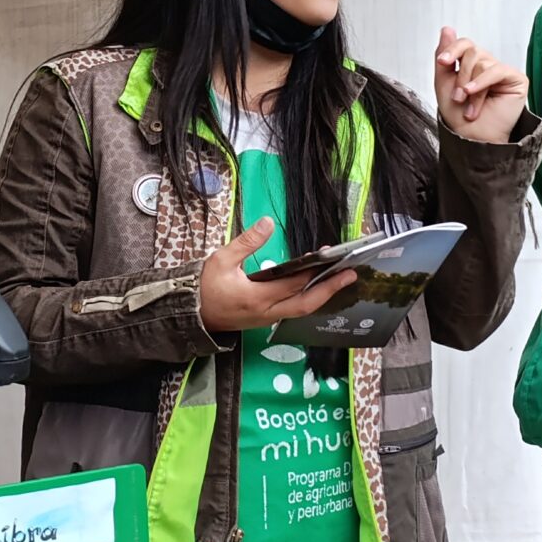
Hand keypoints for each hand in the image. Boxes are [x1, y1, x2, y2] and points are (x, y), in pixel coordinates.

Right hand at [197, 218, 357, 333]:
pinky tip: (316, 287)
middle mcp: (266, 312)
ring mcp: (267, 318)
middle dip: (330, 289)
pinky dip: (308, 299)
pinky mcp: (265, 319)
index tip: (329, 257)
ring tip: (339, 278)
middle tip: (351, 275)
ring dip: (322, 295)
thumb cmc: (204, 287)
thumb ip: (247, 242)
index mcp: (256, 297)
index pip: (293, 284)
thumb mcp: (221, 259)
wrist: (190, 314)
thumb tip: (267, 222)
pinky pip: (293, 310)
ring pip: (301, 310)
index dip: (313, 271)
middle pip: (306, 304)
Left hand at [434, 27, 527, 143]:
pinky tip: (473, 94)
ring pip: (482, 62)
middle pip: (472, 52)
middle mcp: (487, 65)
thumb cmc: (458, 116)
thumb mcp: (444, 83)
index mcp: (472, 65)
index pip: (464, 44)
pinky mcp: (516, 79)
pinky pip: (497, 70)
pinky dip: (482, 82)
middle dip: (461, 76)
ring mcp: (502, 72)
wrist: (471, 137)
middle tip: (458, 97)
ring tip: (468, 105)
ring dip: (471, 87)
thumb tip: (447, 29)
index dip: (452, 49)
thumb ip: (445, 56)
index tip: (442, 62)